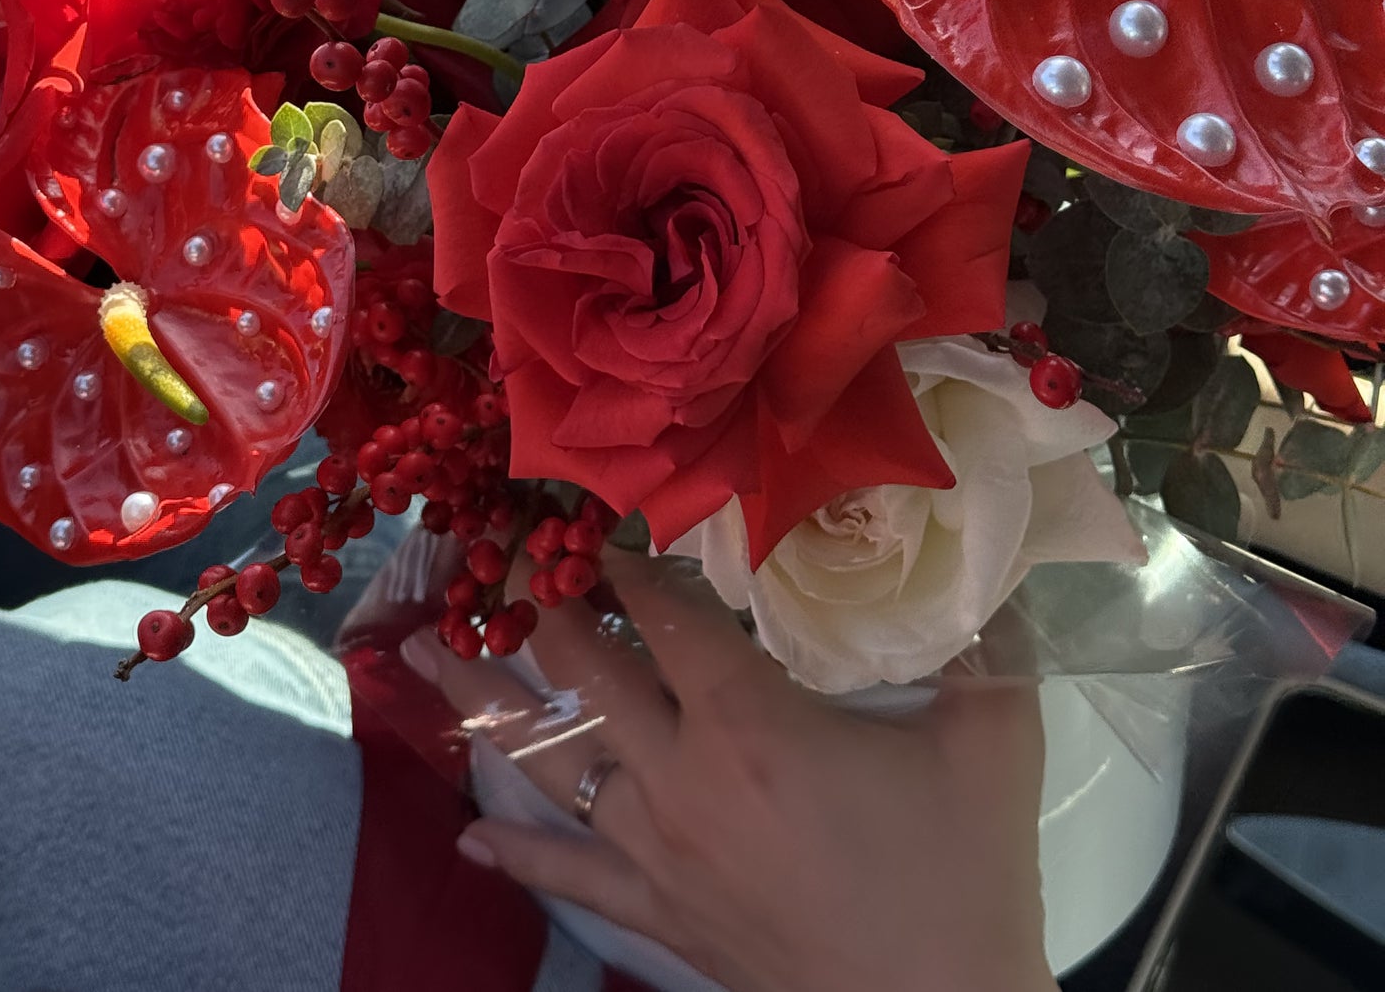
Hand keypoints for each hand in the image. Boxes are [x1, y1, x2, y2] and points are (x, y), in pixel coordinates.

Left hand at [415, 548, 1055, 991]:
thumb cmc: (966, 877)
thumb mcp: (994, 738)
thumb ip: (986, 634)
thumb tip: (981, 550)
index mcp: (749, 720)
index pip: (662, 609)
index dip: (621, 549)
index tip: (586, 498)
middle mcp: (681, 776)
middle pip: (581, 669)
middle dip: (532, 600)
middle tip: (485, 545)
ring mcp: (660, 851)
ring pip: (549, 762)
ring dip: (485, 703)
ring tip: (419, 652)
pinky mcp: (662, 916)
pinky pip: (569, 875)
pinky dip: (515, 852)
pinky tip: (467, 833)